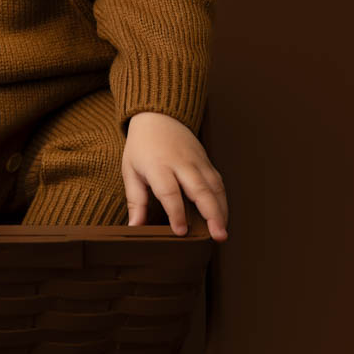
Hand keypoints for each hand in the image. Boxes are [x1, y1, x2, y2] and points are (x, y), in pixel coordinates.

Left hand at [122, 112, 228, 241]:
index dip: (176, 213)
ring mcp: (196, 161)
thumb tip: (135, 227)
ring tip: (223, 233)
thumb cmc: (141, 146)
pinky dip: (222, 200)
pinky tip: (222, 217)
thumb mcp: (130, 170)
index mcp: (158, 165)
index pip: (169, 192)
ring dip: (221, 210)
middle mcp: (181, 163)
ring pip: (214, 187)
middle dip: (211, 214)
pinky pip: (218, 182)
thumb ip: (135, 200)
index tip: (180, 231)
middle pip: (200, 189)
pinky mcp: (206, 161)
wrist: (157, 116)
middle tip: (218, 236)